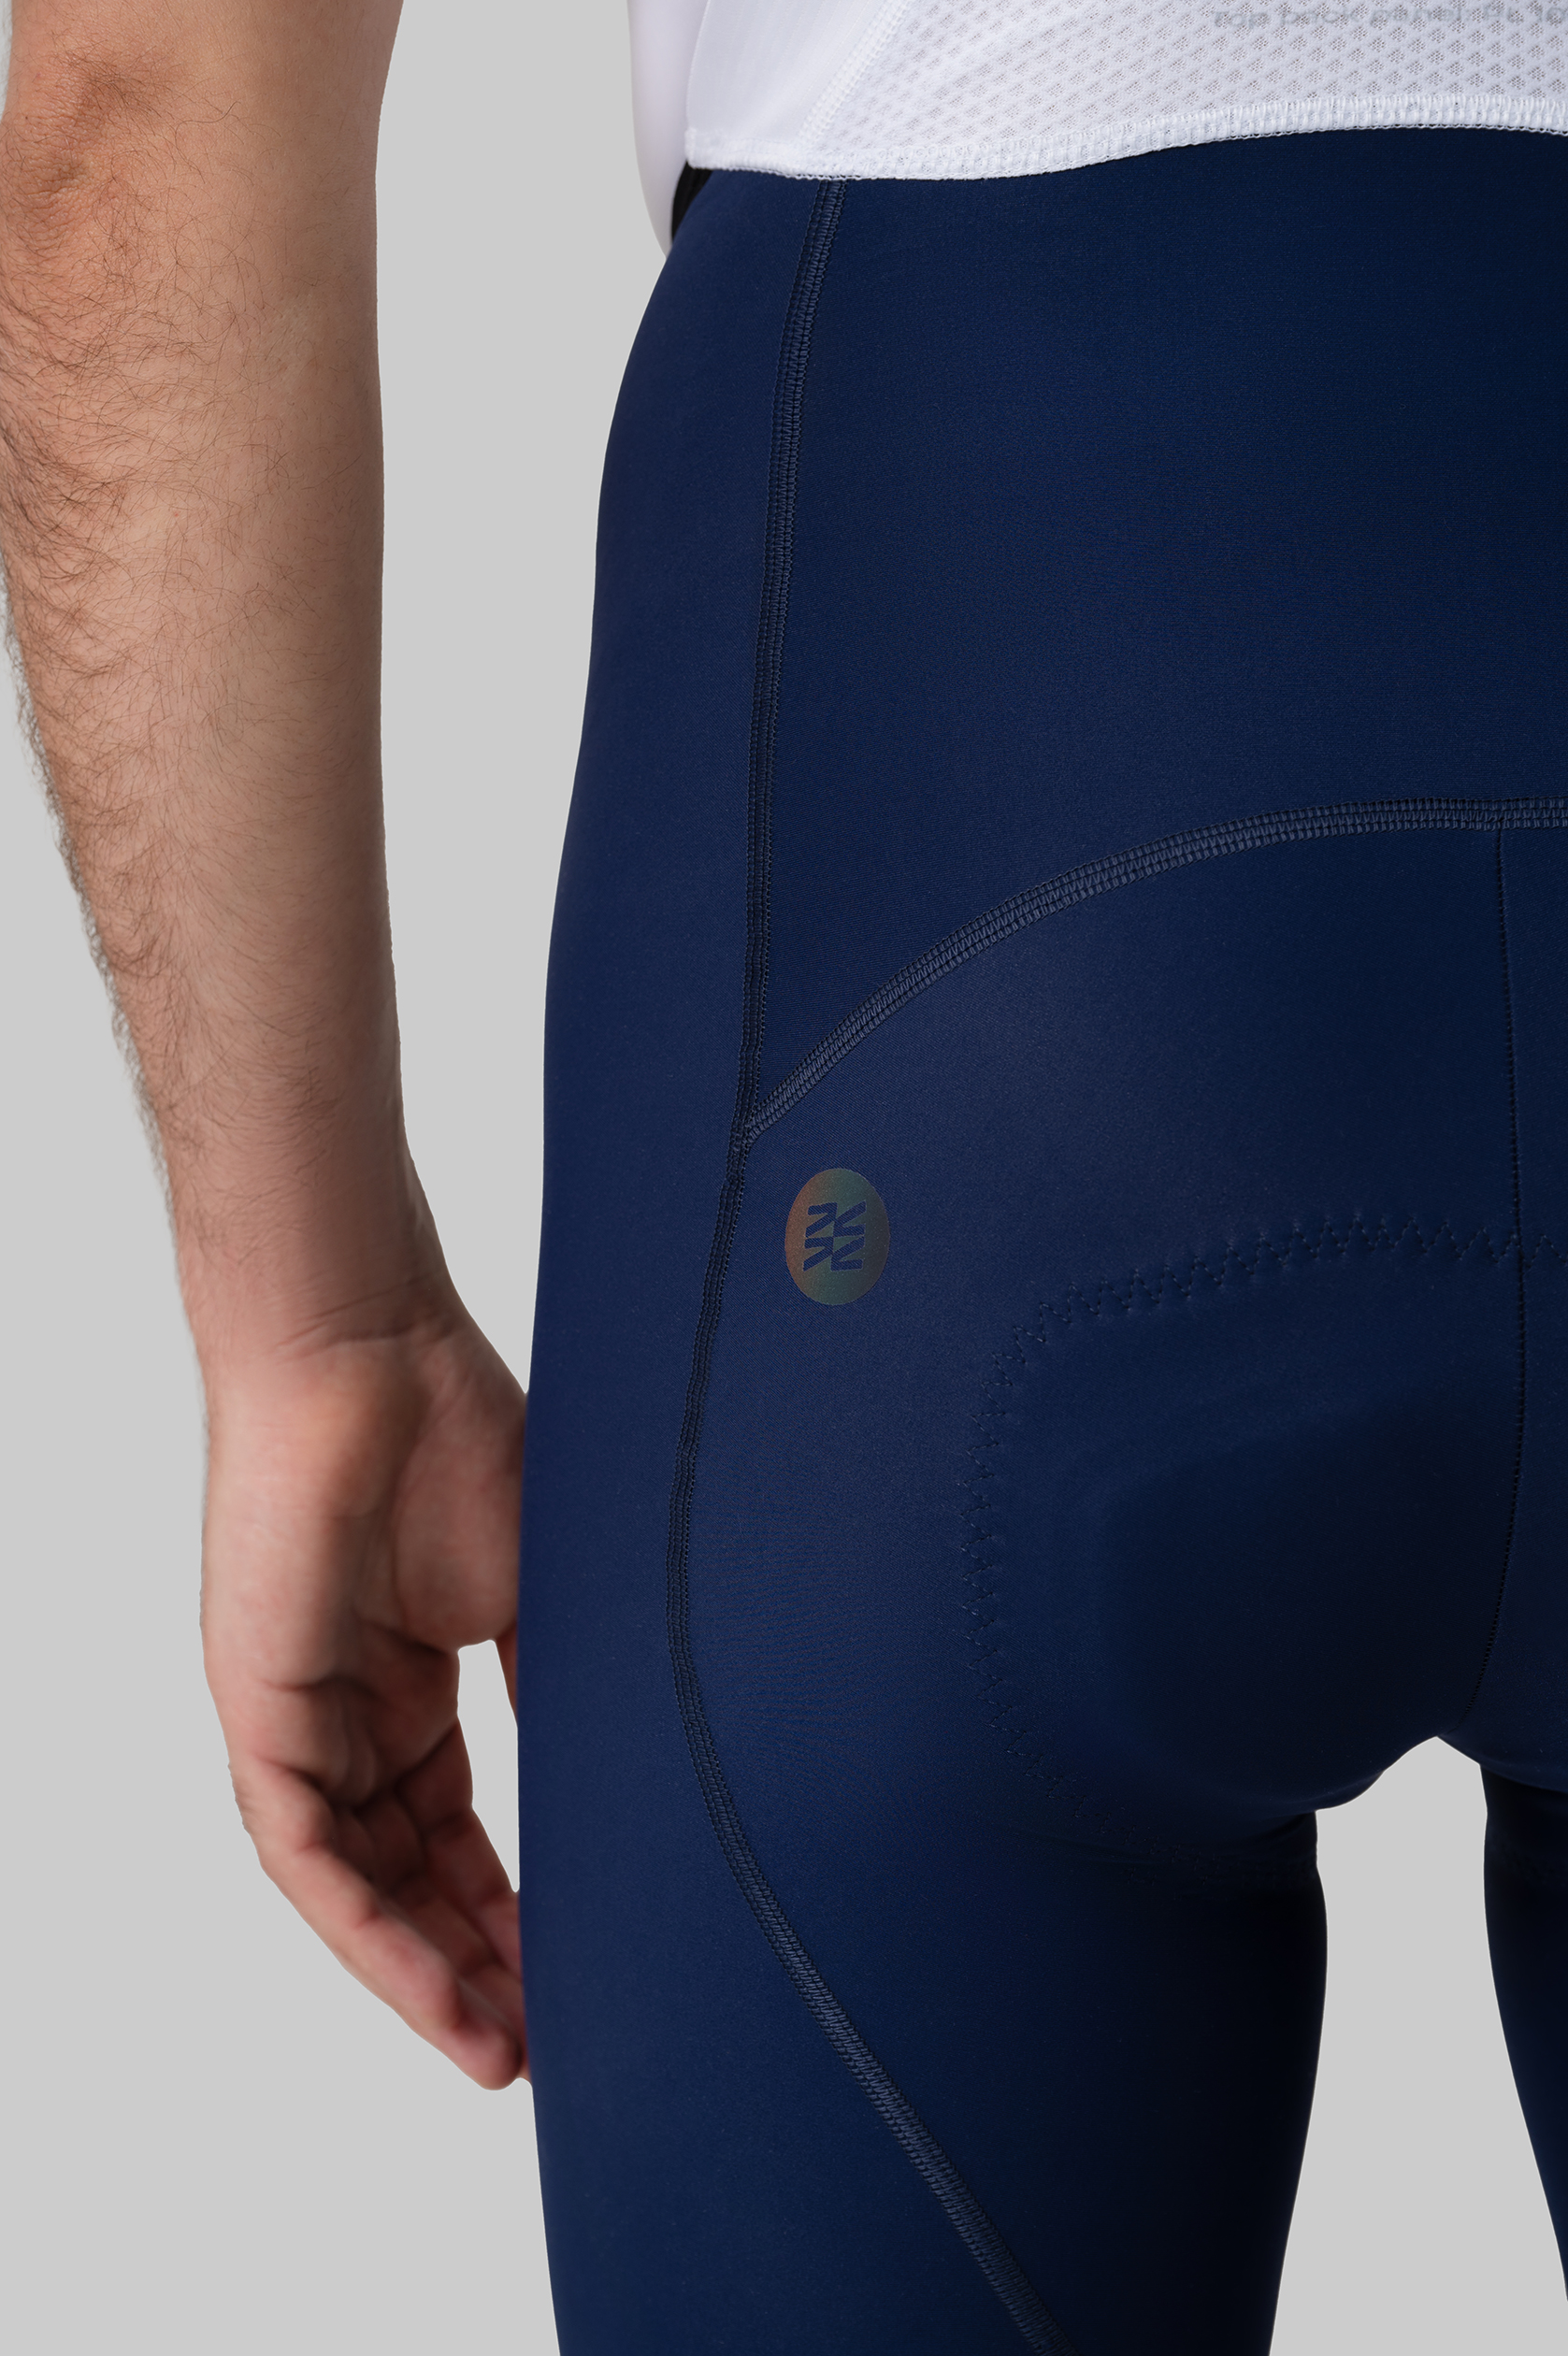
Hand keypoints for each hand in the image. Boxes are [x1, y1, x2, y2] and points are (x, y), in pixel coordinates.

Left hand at [200, 1295, 527, 2088]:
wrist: (375, 1349)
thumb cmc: (461, 1433)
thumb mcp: (543, 1592)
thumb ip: (559, 1691)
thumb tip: (624, 1785)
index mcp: (413, 1678)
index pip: (457, 1827)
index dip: (512, 1910)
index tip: (576, 1974)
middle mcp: (348, 1710)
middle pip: (407, 1870)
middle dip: (472, 1963)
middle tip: (543, 2038)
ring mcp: (297, 1713)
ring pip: (354, 1881)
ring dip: (423, 1970)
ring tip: (497, 2044)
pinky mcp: (257, 1707)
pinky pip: (305, 1851)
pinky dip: (370, 1929)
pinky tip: (433, 1987)